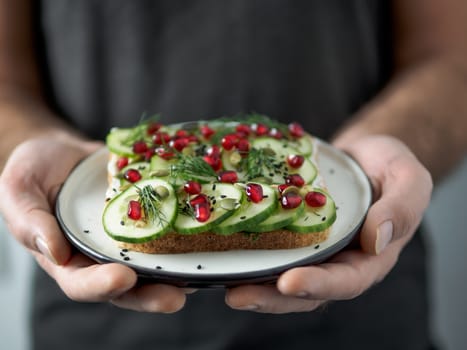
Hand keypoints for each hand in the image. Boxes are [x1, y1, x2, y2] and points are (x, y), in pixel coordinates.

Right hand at [0, 134, 186, 311]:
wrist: (64, 151)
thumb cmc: (34, 170)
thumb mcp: (19, 189)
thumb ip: (29, 221)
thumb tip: (53, 252)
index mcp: (67, 258)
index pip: (82, 283)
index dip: (102, 286)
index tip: (123, 278)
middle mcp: (102, 255)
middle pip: (128, 286)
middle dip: (151, 294)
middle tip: (176, 296)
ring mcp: (128, 239)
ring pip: (154, 264)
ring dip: (177, 273)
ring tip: (200, 276)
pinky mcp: (148, 218)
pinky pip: (167, 230)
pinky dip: (187, 236)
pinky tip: (205, 233)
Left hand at [225, 135, 431, 312]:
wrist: (362, 153)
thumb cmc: (389, 164)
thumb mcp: (408, 179)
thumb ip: (402, 208)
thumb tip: (378, 239)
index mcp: (369, 257)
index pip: (345, 281)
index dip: (318, 286)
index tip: (288, 282)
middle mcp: (336, 260)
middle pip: (304, 291)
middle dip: (270, 296)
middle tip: (237, 294)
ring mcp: (310, 249)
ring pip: (280, 275)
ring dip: (251, 282)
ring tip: (221, 282)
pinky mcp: (290, 233)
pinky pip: (269, 247)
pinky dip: (246, 251)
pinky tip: (219, 248)